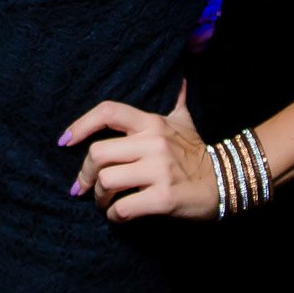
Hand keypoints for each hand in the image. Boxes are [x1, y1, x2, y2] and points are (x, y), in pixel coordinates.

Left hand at [61, 81, 218, 221]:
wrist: (228, 181)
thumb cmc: (198, 152)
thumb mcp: (185, 121)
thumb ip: (176, 100)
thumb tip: (179, 76)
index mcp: (152, 123)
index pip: (108, 112)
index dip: (80, 125)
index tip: (64, 141)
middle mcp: (153, 143)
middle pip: (98, 153)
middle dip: (85, 175)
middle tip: (84, 187)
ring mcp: (159, 171)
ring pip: (107, 181)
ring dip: (99, 198)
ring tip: (104, 203)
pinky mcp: (165, 198)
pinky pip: (124, 208)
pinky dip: (115, 216)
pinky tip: (118, 216)